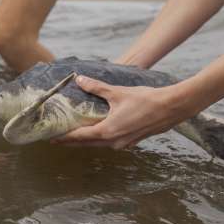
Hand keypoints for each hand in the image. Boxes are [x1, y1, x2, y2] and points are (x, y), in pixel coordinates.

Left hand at [57, 77, 190, 150]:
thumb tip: (79, 79)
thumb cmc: (145, 100)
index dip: (64, 137)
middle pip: (86, 143)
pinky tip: (99, 132)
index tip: (51, 138)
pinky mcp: (132, 141)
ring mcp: (124, 143)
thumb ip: (96, 87)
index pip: (79, 136)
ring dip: (86, 141)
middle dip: (71, 141)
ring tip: (75, 135)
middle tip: (57, 138)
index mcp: (107, 131)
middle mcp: (113, 141)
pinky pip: (110, 142)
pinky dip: (100, 139)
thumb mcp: (118, 92)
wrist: (171, 108)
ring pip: (99, 144)